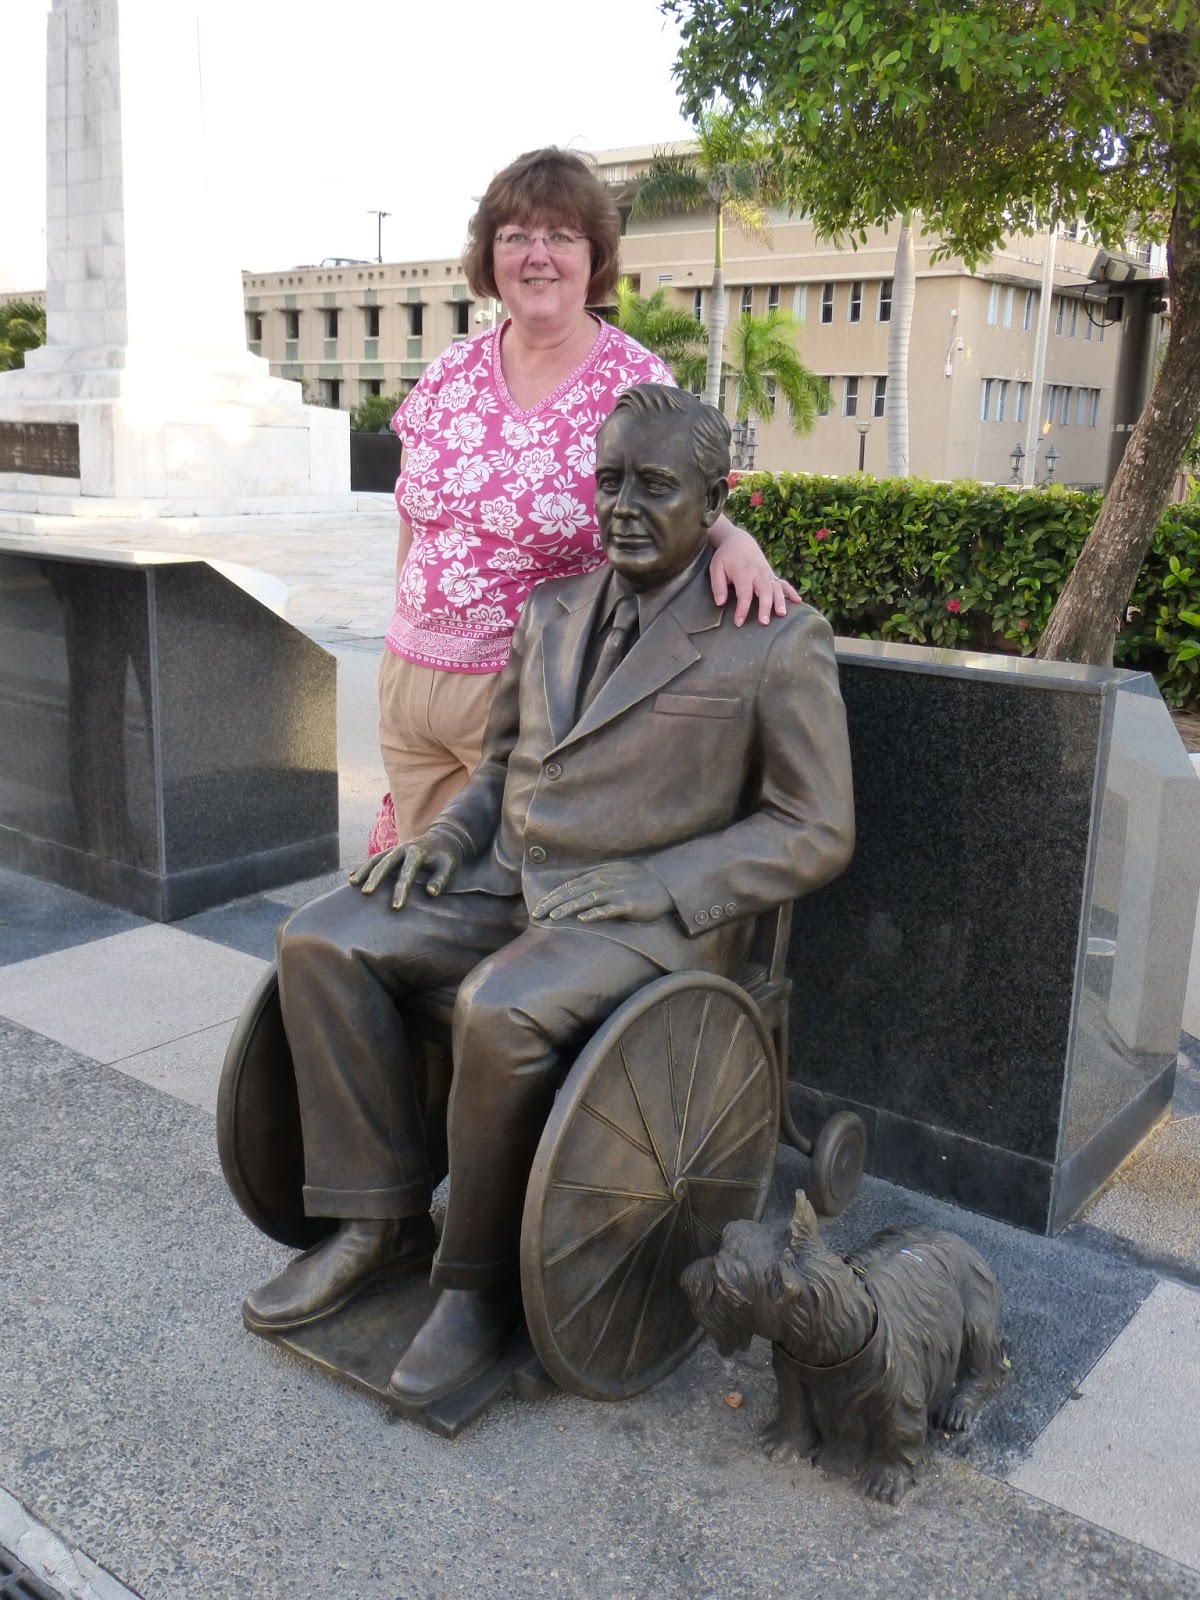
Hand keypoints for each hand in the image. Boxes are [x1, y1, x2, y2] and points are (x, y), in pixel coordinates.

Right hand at [348, 832, 462, 909]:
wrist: (443, 837)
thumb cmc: (447, 857)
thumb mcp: (449, 866)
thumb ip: (441, 879)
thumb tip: (431, 893)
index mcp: (418, 853)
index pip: (407, 874)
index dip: (401, 891)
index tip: (395, 907)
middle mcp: (403, 849)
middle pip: (386, 863)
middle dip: (375, 878)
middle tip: (366, 893)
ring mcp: (395, 849)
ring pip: (376, 859)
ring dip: (364, 870)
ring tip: (353, 883)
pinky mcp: (390, 851)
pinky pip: (374, 858)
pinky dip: (363, 866)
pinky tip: (353, 876)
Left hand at [531, 861, 673, 923]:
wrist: (665, 887)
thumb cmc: (638, 883)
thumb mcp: (613, 876)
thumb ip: (595, 882)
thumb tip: (574, 893)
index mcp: (599, 875)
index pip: (570, 886)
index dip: (553, 897)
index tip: (538, 907)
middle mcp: (605, 882)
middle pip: (574, 893)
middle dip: (554, 904)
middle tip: (537, 914)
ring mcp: (617, 892)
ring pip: (587, 900)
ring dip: (569, 908)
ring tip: (554, 918)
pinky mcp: (628, 904)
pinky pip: (609, 909)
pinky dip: (596, 913)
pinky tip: (584, 919)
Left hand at [708, 523, 799, 624]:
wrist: (740, 541)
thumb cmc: (726, 557)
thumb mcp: (716, 567)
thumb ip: (718, 585)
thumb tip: (720, 603)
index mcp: (743, 572)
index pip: (744, 593)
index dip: (742, 608)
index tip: (739, 622)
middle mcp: (758, 573)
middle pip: (764, 591)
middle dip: (765, 606)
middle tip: (764, 622)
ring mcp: (767, 574)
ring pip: (776, 588)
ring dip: (780, 601)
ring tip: (782, 614)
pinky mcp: (772, 575)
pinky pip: (784, 583)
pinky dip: (791, 592)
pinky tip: (798, 601)